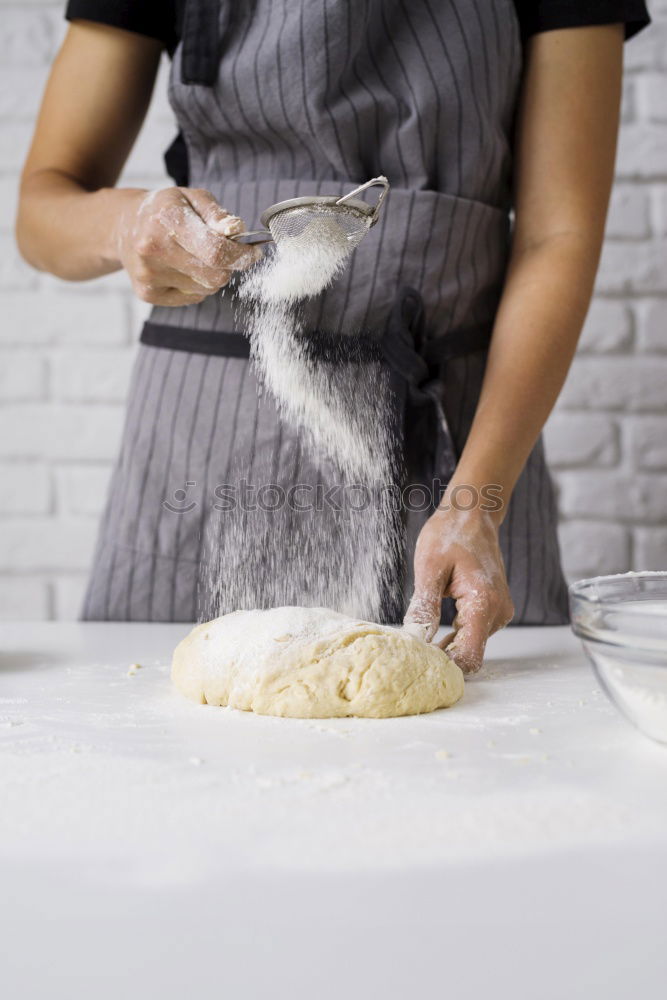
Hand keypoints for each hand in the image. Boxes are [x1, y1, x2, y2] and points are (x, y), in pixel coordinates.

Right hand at [115, 186, 260, 305]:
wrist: (124, 227)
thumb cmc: (165, 211)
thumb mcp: (191, 198)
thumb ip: (217, 214)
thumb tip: (237, 231)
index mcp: (166, 220)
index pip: (215, 251)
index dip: (241, 256)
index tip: (253, 254)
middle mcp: (153, 249)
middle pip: (214, 276)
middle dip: (228, 267)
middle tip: (224, 254)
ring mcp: (148, 275)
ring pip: (205, 289)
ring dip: (211, 275)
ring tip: (194, 257)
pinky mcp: (147, 294)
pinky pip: (192, 298)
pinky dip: (196, 286)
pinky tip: (181, 269)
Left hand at [403, 506, 513, 673]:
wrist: (472, 514)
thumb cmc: (450, 534)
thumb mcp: (429, 568)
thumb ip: (424, 607)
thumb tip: (414, 640)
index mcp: (483, 603)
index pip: (469, 655)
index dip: (445, 667)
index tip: (418, 667)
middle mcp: (497, 612)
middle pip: (470, 654)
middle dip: (442, 660)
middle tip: (410, 661)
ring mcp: (498, 612)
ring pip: (471, 645)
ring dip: (447, 648)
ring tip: (418, 646)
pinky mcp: (493, 609)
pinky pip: (473, 633)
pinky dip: (455, 638)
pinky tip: (433, 635)